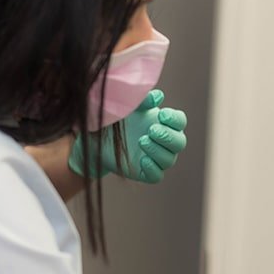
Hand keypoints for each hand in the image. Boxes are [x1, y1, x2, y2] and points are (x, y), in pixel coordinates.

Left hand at [69, 89, 187, 180]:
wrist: (93, 136)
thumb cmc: (113, 118)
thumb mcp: (126, 106)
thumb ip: (141, 100)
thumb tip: (158, 97)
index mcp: (162, 124)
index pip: (180, 122)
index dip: (175, 120)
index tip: (161, 114)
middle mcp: (163, 142)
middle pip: (180, 143)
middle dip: (168, 137)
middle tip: (151, 130)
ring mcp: (154, 158)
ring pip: (169, 160)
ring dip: (158, 151)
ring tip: (141, 141)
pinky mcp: (144, 172)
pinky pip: (157, 176)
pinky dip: (153, 169)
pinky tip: (142, 160)